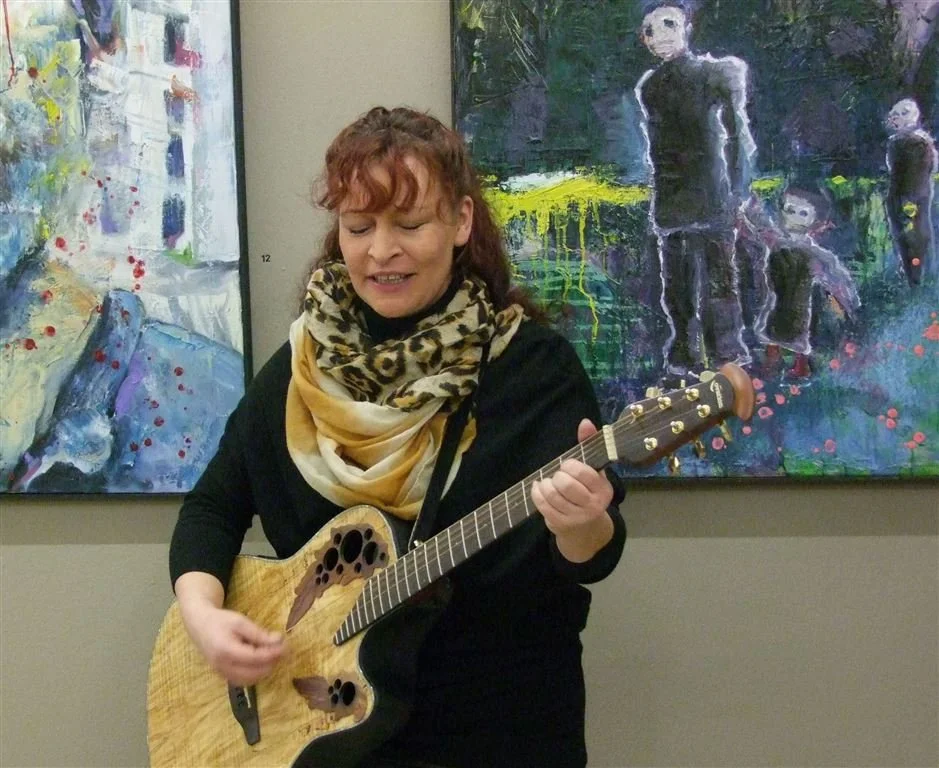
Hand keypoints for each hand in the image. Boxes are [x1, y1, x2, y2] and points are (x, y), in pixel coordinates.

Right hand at [182, 601, 284, 686]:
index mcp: (226, 651)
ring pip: (250, 680)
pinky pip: (243, 681)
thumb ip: (259, 634)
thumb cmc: (220, 621)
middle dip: (272, 663)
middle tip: (283, 650)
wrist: (199, 626)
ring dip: (265, 670)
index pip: (255, 658)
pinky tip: (262, 661)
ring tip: (274, 654)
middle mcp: (222, 666)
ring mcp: (222, 674)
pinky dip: (256, 673)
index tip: (286, 646)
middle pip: (254, 673)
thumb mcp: (240, 621)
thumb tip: (278, 641)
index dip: (273, 654)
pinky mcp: (223, 676)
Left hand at [531, 419, 614, 562]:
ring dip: (545, 484)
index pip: (581, 472)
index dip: (569, 466)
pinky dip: (537, 493)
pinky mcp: (561, 524)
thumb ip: (588, 444)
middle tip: (558, 477)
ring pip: (552, 494)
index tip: (568, 467)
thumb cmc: (587, 491)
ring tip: (548, 483)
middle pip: (565, 484)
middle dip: (557, 476)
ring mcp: (577, 517)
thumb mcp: (592, 469)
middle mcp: (594, 506)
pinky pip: (542, 504)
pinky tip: (538, 488)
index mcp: (604, 489)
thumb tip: (585, 422)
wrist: (586, 528)